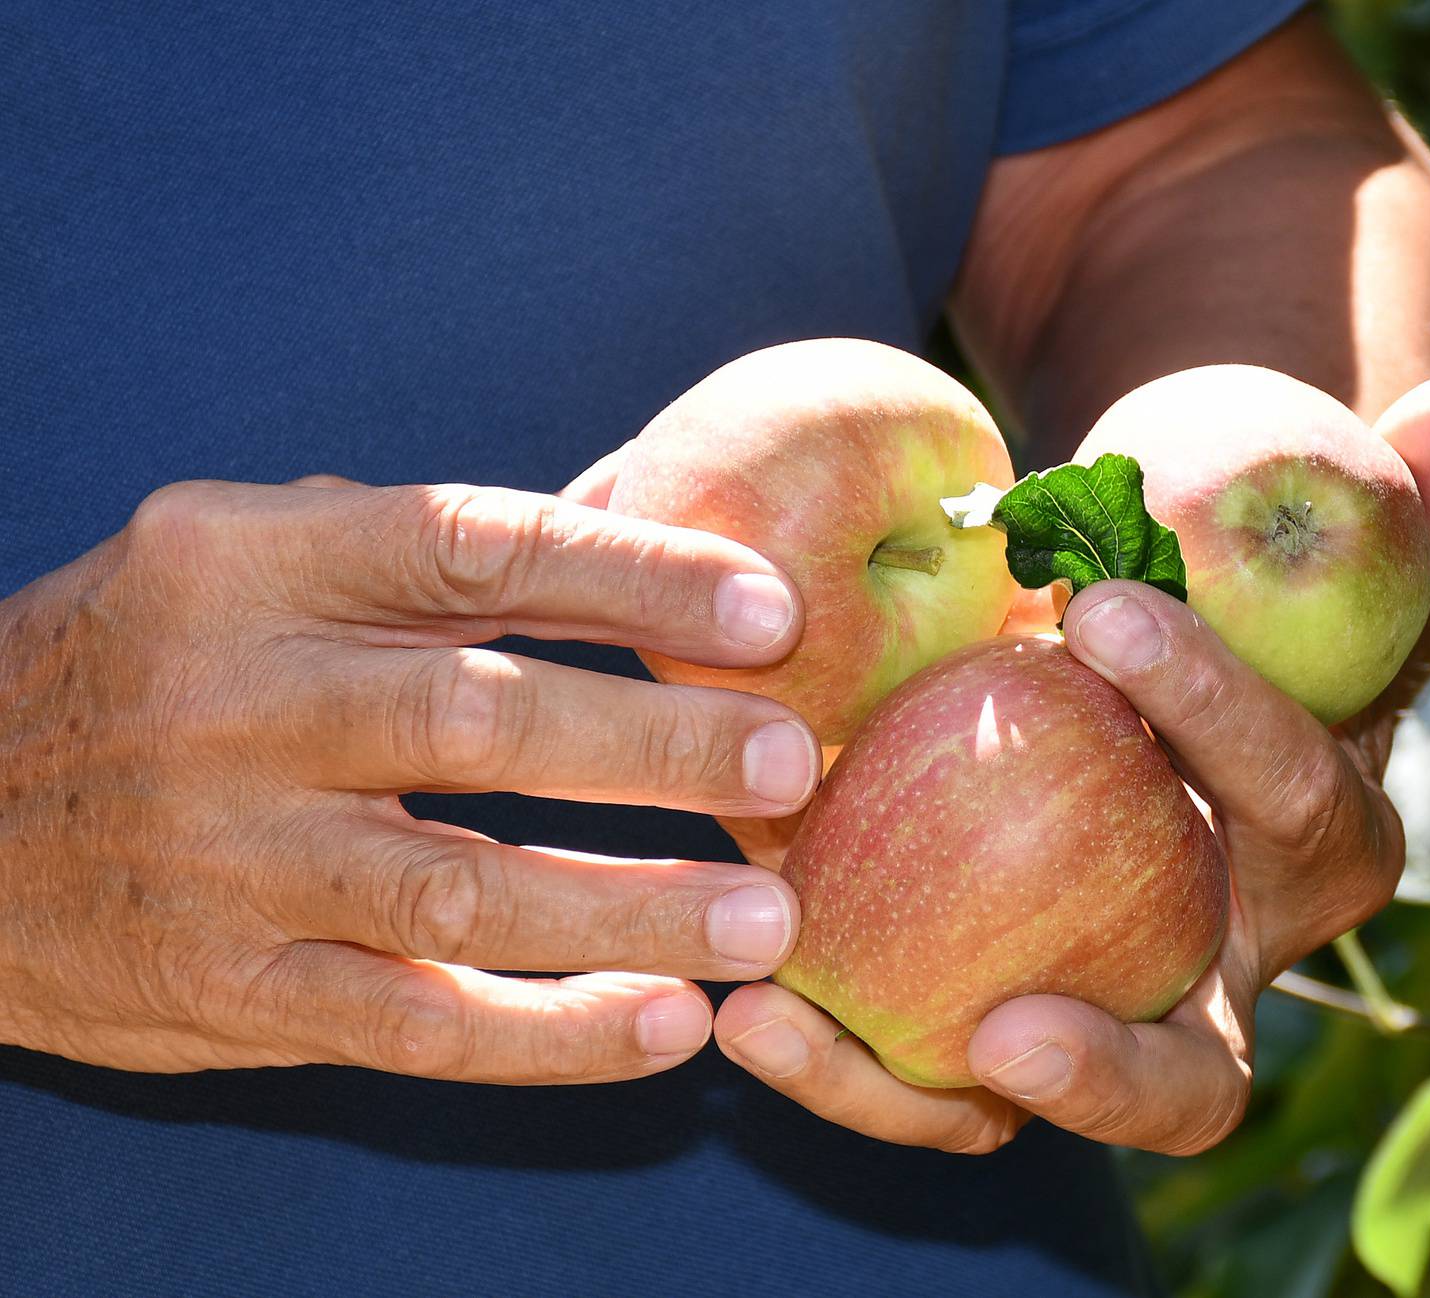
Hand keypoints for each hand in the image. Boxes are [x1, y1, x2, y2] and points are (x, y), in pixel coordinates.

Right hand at [0, 474, 821, 1082]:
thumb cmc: (157, 663)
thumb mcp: (259, 565)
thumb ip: (431, 555)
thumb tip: (646, 518)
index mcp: (257, 569)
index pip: (472, 548)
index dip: (633, 576)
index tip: (771, 609)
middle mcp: (237, 703)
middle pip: (476, 720)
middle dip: (652, 743)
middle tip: (792, 763)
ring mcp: (224, 855)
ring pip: (455, 890)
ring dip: (626, 908)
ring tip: (765, 924)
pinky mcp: (223, 986)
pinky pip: (406, 1022)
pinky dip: (545, 1035)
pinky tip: (661, 1027)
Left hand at [711, 367, 1429, 1151]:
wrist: (1146, 701)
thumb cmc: (1233, 624)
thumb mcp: (1310, 558)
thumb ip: (1405, 495)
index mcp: (1318, 847)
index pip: (1295, 795)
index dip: (1220, 710)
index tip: (1102, 606)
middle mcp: (1219, 971)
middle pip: (1198, 1078)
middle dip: (1117, 1072)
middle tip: (1011, 1028)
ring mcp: (1101, 1020)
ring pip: (1021, 1116)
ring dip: (908, 1098)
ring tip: (784, 1024)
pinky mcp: (985, 1034)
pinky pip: (917, 1086)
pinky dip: (836, 1062)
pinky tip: (738, 1003)